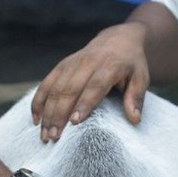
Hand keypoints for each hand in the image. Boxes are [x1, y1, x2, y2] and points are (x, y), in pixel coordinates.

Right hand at [31, 22, 150, 142]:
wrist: (118, 39)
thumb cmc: (131, 64)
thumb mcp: (141, 78)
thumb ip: (136, 98)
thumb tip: (134, 119)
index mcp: (109, 65)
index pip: (94, 85)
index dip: (84, 103)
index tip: (74, 121)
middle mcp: (88, 62)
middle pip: (70, 89)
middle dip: (59, 114)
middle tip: (54, 137)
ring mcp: (72, 63)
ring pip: (55, 88)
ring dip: (47, 112)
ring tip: (44, 134)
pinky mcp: (62, 66)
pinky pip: (46, 83)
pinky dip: (39, 101)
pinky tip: (36, 119)